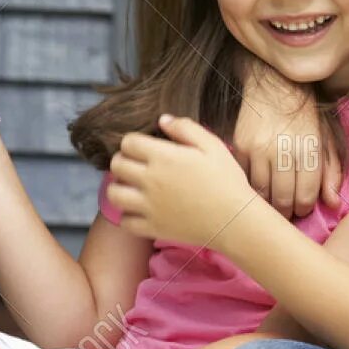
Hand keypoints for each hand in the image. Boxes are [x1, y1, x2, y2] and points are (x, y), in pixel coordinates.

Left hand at [107, 115, 257, 246]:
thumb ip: (186, 128)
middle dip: (124, 161)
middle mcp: (150, 180)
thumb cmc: (228, 181)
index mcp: (164, 157)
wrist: (235, 221)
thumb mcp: (213, 146)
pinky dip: (128, 216)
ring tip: (133, 188)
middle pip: (117, 165)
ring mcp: (149, 206)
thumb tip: (163, 120)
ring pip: (113, 193)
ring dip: (120, 188)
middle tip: (137, 166)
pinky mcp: (152, 227)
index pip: (128, 142)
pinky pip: (125, 221)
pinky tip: (141, 211)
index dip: (134, 142)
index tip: (144, 148)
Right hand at [233, 59, 340, 218]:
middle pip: (282, 200)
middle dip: (286, 211)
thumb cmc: (305, 115)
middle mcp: (283, 150)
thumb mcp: (326, 139)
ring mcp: (258, 149)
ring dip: (268, 202)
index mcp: (308, 149)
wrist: (275, 84)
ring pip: (261, 193)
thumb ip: (332, 172)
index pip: (305, 196)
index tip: (302, 207)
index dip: (304, 208)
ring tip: (273, 199)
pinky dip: (252, 186)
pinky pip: (244, 179)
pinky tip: (259, 184)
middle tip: (287, 210)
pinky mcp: (240, 146)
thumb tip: (333, 204)